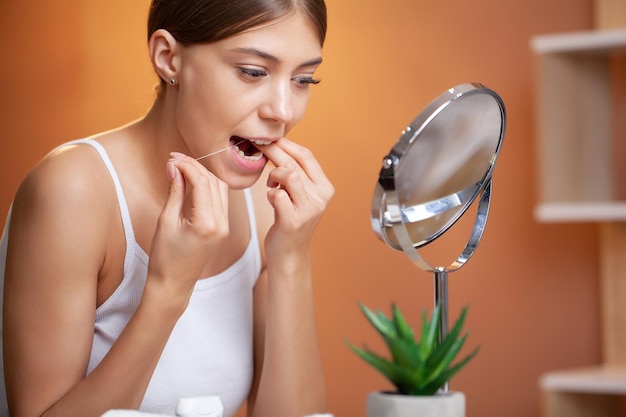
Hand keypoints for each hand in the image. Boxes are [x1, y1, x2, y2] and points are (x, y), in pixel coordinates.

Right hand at [147, 152, 229, 296]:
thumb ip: (174, 192)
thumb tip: (174, 167)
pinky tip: (191, 182)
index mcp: (207, 223)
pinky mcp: (223, 228)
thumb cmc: (165, 257)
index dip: (187, 166)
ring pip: (220, 189)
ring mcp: (225, 226)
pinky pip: (220, 200)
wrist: (173, 283)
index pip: (202, 183)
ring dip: (203, 175)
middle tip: (174, 159)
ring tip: (181, 167)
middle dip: (195, 167)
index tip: (171, 158)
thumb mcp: (165, 221)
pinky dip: (207, 187)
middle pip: (213, 183)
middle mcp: (222, 224)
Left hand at [259, 139, 333, 260]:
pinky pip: (277, 194)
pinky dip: (270, 193)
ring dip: (274, 176)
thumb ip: (297, 173)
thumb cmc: (291, 219)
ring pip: (289, 175)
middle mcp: (321, 198)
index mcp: (325, 188)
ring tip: (271, 184)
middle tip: (259, 147)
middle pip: (295, 163)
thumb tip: (278, 144)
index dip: (287, 144)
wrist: (290, 253)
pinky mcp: (293, 221)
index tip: (271, 139)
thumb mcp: (300, 194)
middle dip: (274, 152)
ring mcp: (308, 210)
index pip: (307, 156)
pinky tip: (271, 199)